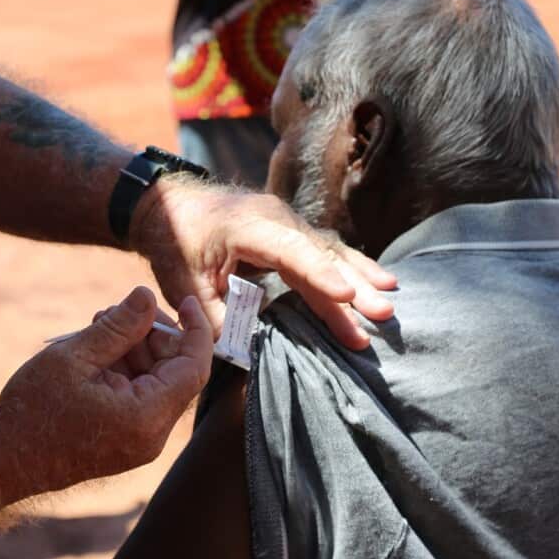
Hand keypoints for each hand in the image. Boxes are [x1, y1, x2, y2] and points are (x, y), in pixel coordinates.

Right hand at [0, 287, 211, 495]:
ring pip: (156, 382)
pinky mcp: (126, 441)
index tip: (185, 300)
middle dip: (152, 335)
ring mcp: (139, 441)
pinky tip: (96, 352)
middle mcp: (151, 435)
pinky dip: (125, 370)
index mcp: (145, 417)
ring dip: (134, 350)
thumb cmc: (33, 411)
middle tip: (115, 310)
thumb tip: (147, 296)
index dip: (195, 329)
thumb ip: (118, 326)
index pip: (194, 366)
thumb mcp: (74, 357)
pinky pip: (140, 398)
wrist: (3, 463)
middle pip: (175, 371)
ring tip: (96, 328)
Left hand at [129, 178, 396, 350]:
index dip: (319, 275)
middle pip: (320, 254)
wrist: (168, 207)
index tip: (347, 295)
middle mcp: (277, 218)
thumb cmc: (174, 245)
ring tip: (389, 300)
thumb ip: (214, 318)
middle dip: (353, 286)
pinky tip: (376, 283)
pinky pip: (325, 251)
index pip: (291, 252)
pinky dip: (350, 267)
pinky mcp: (293, 232)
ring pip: (330, 252)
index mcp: (248, 227)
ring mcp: (288, 222)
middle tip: (383, 312)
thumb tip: (246, 352)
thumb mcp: (184, 285)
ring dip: (360, 277)